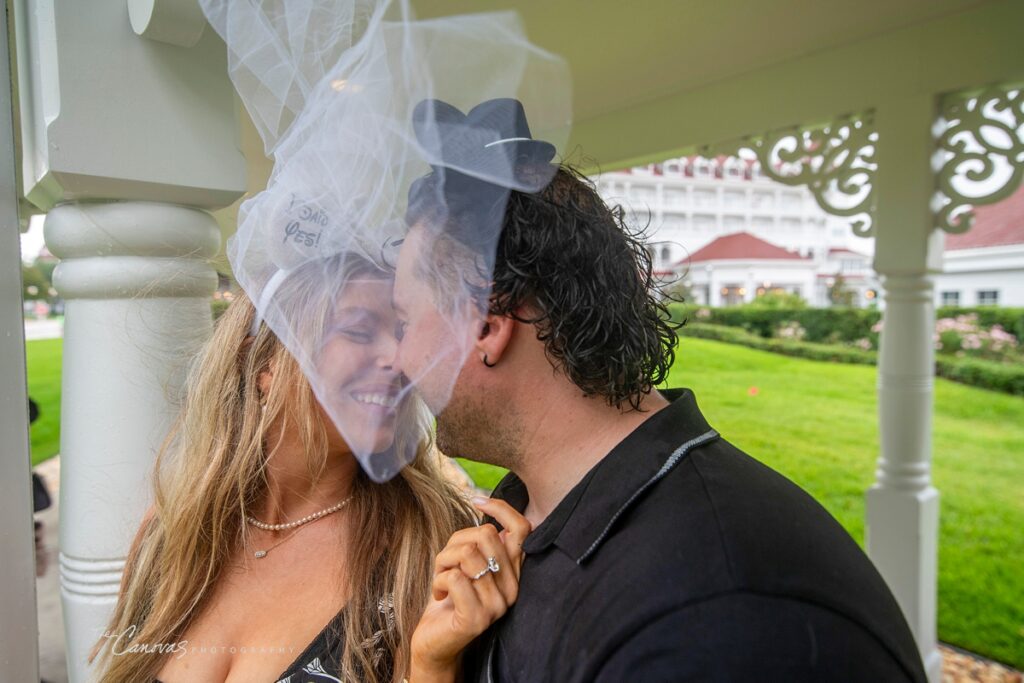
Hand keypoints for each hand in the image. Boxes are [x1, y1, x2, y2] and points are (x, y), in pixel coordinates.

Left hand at [409, 498, 530, 682]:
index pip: (522, 529)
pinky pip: (456, 578)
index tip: (476, 500)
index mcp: (514, 572)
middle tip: (446, 564)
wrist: (434, 642)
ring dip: (443, 562)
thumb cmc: (449, 597)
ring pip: (468, 554)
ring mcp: (497, 605)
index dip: (501, 508)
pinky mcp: (477, 618)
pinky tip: (438, 595)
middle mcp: (512, 588)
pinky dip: (438, 580)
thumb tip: (486, 504)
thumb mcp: (466, 563)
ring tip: (441, 580)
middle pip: (487, 535)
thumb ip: (481, 542)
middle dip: (455, 542)